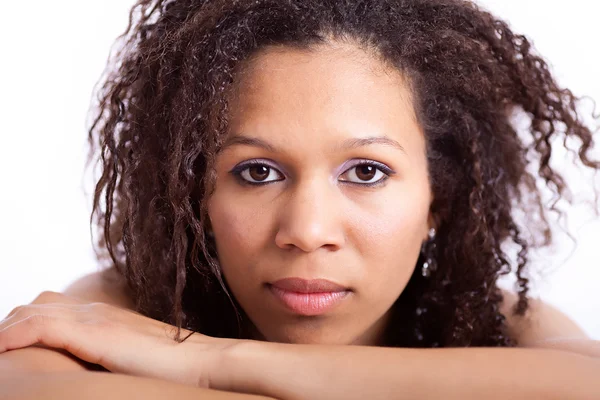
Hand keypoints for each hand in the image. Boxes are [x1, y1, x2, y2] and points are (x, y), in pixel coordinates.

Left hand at [0, 291, 236, 387]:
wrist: (203, 362)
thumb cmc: (175, 370)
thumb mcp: (132, 362)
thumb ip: (111, 360)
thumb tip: (99, 374)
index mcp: (104, 317)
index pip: (51, 309)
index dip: (25, 326)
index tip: (10, 352)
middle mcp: (95, 311)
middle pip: (36, 305)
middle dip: (11, 327)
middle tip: (4, 355)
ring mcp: (94, 319)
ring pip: (31, 312)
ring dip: (7, 332)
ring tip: (0, 357)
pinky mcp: (94, 333)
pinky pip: (38, 327)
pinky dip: (13, 337)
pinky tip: (2, 353)